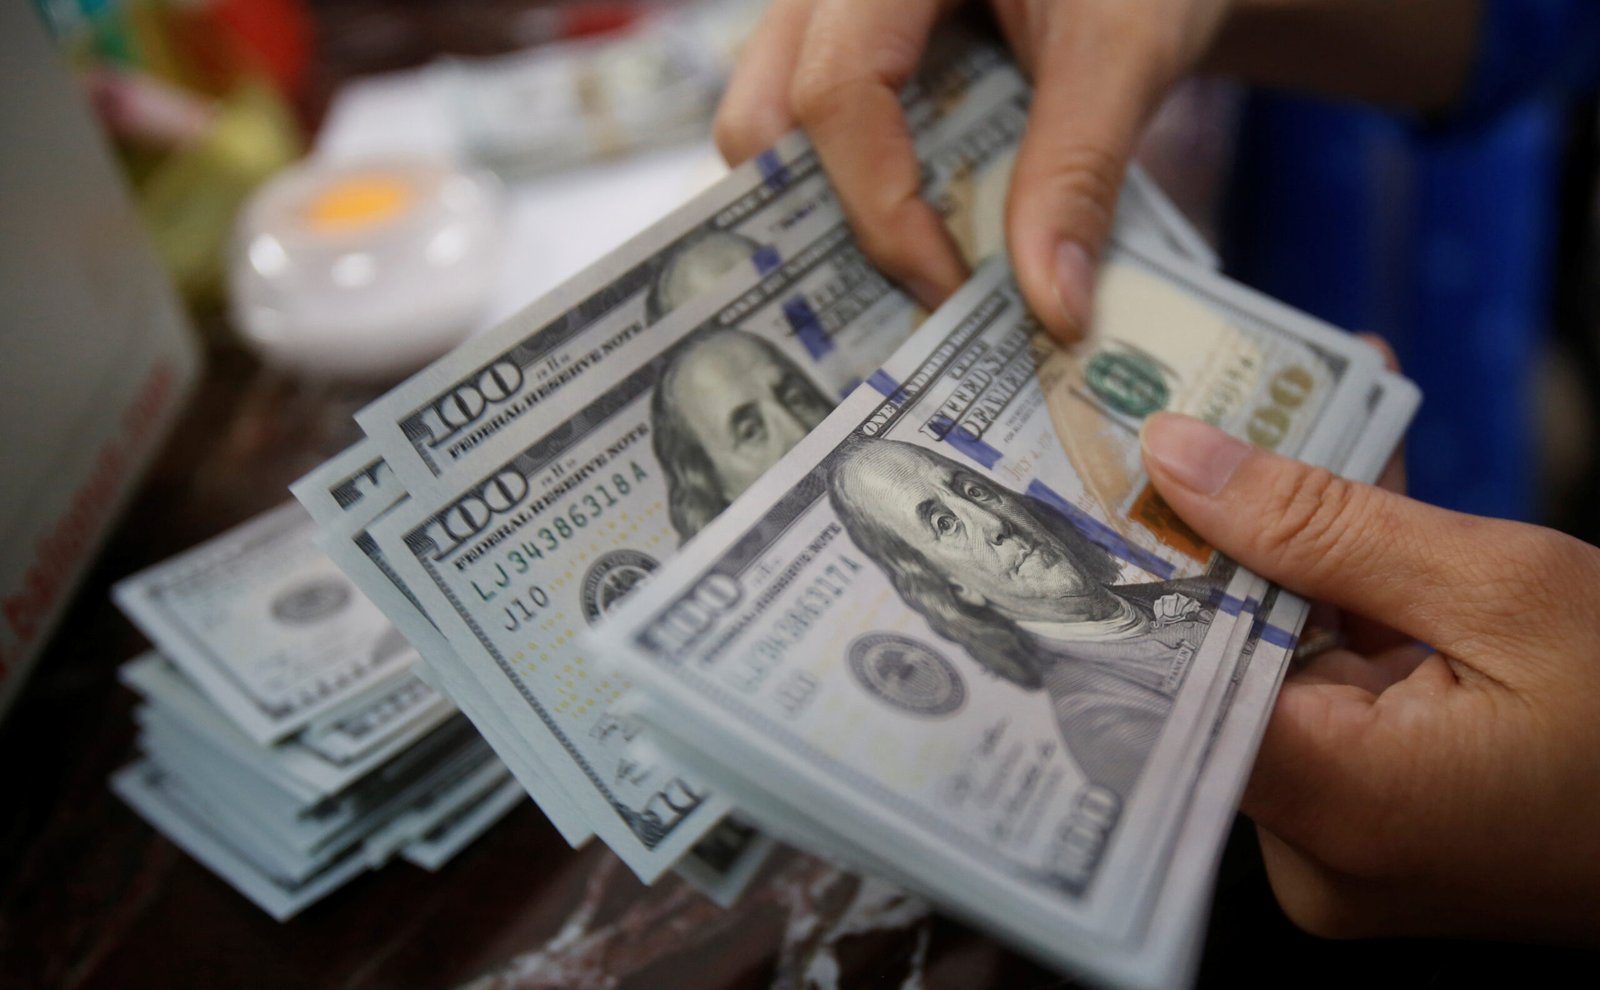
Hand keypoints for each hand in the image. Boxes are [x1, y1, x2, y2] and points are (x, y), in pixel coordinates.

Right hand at [714, 0, 1231, 341]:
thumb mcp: (1127, 49)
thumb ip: (1081, 170)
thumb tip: (1051, 313)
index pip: (838, 88)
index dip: (881, 207)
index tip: (948, 291)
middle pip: (765, 115)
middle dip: (821, 224)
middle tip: (907, 301)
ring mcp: (831, 16)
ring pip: (775, 127)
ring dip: (834, 214)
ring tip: (916, 278)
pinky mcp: (852, 49)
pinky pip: (817, 130)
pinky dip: (861, 195)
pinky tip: (926, 243)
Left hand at [1140, 411, 1599, 943]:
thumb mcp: (1502, 590)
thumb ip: (1324, 524)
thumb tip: (1180, 457)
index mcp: (1339, 806)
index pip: (1168, 679)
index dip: (1137, 566)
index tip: (1113, 468)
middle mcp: (1315, 848)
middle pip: (1220, 662)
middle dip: (1226, 531)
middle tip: (1203, 415)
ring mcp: (1342, 838)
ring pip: (1274, 663)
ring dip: (1292, 552)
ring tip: (1293, 423)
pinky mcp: (1371, 816)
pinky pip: (1323, 690)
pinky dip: (1338, 603)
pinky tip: (1349, 500)